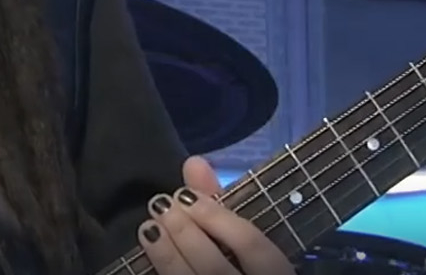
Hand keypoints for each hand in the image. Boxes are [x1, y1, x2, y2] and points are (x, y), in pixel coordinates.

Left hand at [136, 156, 295, 274]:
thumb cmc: (245, 259)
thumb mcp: (241, 233)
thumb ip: (221, 203)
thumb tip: (194, 163)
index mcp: (276, 273)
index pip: (253, 247)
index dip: (218, 219)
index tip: (186, 196)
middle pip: (217, 269)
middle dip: (186, 234)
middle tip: (162, 205)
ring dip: (167, 255)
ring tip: (149, 227)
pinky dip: (161, 271)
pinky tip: (150, 252)